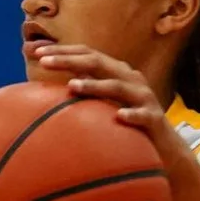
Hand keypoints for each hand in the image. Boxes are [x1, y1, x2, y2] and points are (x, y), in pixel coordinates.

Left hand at [29, 46, 183, 150]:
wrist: (164, 149)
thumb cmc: (126, 126)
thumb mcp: (103, 105)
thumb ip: (81, 93)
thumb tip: (42, 90)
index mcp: (116, 73)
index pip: (87, 55)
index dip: (62, 51)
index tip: (35, 52)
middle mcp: (130, 80)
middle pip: (98, 63)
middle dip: (70, 60)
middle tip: (43, 61)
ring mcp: (143, 98)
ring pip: (118, 87)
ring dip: (95, 85)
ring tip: (73, 86)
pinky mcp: (154, 119)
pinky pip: (142, 116)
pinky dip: (131, 115)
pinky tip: (118, 117)